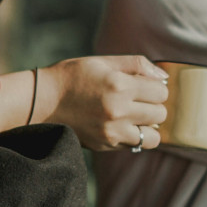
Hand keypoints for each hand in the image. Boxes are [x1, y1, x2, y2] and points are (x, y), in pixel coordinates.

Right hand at [35, 56, 168, 151]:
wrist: (43, 101)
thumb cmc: (73, 76)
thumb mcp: (103, 61)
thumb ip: (137, 65)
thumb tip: (163, 77)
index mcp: (119, 86)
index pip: (161, 92)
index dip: (155, 87)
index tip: (144, 85)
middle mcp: (118, 111)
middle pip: (160, 114)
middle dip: (153, 105)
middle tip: (138, 99)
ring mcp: (111, 132)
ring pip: (152, 137)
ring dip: (148, 126)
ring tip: (134, 116)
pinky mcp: (105, 145)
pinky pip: (133, 145)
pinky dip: (132, 136)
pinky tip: (120, 124)